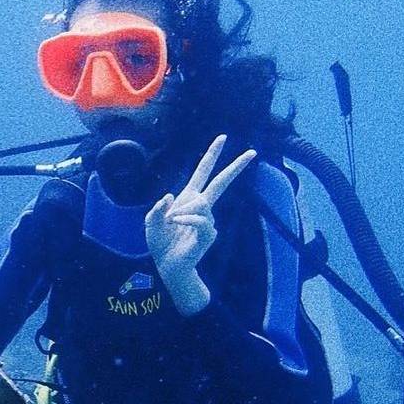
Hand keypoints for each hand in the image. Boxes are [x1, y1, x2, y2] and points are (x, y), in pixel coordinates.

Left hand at [146, 135, 256, 315]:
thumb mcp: (151, 222)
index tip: (222, 138)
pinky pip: (200, 218)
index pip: (203, 172)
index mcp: (188, 197)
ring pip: (200, 203)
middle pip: (221, 182)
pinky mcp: (208, 233)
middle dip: (235, 166)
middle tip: (252, 152)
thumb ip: (157, 208)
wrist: (167, 265)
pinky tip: (176, 222)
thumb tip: (169, 196)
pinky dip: (186, 218)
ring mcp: (207, 220)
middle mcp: (201, 206)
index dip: (212, 155)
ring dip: (182, 210)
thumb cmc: (161, 242)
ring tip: (171, 222)